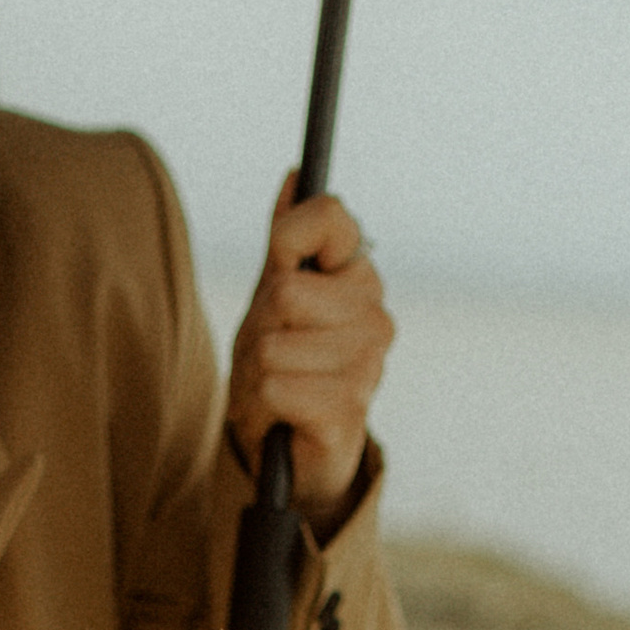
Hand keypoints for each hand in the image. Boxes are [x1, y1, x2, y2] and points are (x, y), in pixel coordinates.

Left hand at [226, 177, 394, 529]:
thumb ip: (286, 240)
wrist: (292, 453)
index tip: (280, 272)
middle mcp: (374, 314)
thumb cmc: (285, 370)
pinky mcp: (349, 410)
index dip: (287, 240)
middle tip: (269, 357)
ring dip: (255, 375)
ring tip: (274, 391)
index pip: (327, 216)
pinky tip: (281, 418)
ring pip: (275, 345)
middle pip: (285, 292)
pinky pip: (277, 388)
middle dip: (258, 330)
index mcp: (358, 276)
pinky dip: (262, 407)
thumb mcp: (275, 298)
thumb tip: (296, 175)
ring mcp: (367, 364)